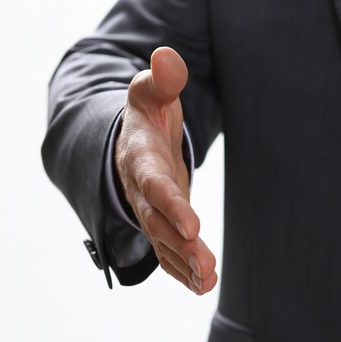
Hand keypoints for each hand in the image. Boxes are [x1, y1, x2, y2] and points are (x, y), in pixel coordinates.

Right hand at [115, 47, 216, 294]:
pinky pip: (168, 250)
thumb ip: (161, 78)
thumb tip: (167, 58)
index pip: (153, 184)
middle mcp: (141, 191)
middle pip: (158, 222)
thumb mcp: (151, 92)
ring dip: (185, 264)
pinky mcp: (160, 222)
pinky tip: (204, 284)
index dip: (170, 204)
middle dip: (180, 246)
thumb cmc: (147, 115)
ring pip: (164, 243)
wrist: (131, 142)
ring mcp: (150, 211)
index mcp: (139, 159)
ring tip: (209, 282)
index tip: (192, 225)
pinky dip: (183, 269)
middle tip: (206, 267)